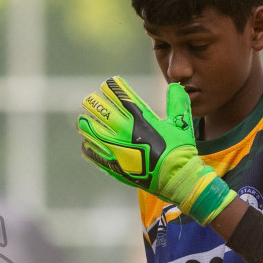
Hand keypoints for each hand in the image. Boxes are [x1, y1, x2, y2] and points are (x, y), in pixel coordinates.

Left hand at [77, 77, 235, 226]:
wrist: (175, 179)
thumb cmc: (180, 151)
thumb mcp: (181, 124)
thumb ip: (177, 103)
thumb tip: (176, 85)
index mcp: (141, 120)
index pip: (122, 98)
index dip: (113, 89)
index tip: (107, 83)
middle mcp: (126, 132)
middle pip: (104, 112)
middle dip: (95, 103)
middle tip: (89, 99)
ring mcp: (117, 150)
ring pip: (94, 132)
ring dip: (87, 124)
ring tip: (81, 119)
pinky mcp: (115, 166)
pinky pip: (96, 155)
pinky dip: (89, 148)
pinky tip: (85, 144)